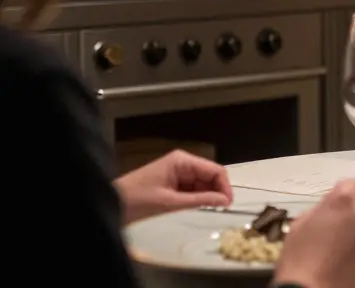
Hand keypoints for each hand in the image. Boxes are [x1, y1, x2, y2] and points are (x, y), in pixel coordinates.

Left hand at [114, 149, 232, 224]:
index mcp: (183, 160)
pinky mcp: (172, 182)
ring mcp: (177, 172)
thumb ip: (200, 200)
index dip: (225, 186)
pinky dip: (197, 198)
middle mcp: (183, 162)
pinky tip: (198, 207)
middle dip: (217, 190)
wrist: (110, 204)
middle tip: (221, 210)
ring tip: (210, 210)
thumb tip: (226, 200)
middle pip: (210, 175)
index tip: (228, 204)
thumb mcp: (171, 201)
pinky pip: (192, 189)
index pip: (215, 169)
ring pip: (202, 183)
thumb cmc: (138, 200)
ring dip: (207, 195)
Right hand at [273, 179, 354, 287]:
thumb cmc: (300, 264)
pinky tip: (350, 273)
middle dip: (353, 223)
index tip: (337, 211)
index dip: (343, 198)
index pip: (352, 185)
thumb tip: (329, 211)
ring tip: (342, 262)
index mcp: (344, 202)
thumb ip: (320, 211)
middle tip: (336, 241)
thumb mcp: (298, 227)